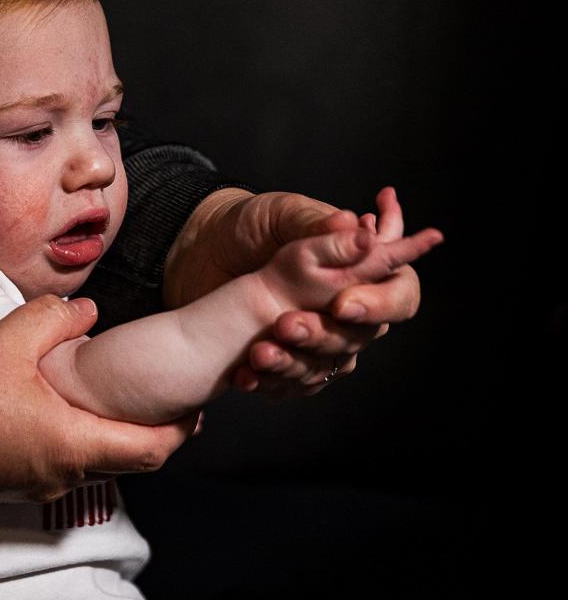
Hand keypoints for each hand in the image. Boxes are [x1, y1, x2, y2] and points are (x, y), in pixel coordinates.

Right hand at [0, 295, 195, 504]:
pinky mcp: (12, 481)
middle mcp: (63, 474)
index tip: (197, 401)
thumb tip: (86, 310)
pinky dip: (78, 433)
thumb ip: (55, 318)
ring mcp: (36, 484)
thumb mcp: (7, 341)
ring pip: (93, 458)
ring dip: (110, 427)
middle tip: (162, 392)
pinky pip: (62, 459)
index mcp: (73, 445)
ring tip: (114, 387)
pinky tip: (64, 399)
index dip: (182, 427)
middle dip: (151, 426)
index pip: (153, 449)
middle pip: (127, 457)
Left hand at [164, 186, 432, 394]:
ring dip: (292, 362)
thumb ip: (317, 225)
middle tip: (284, 324)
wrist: (198, 250)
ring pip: (324, 367)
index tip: (341, 304)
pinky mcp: (286, 361)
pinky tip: (243, 374)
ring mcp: (317, 339)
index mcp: (360, 269)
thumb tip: (360, 229)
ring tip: (259, 351)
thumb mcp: (279, 214)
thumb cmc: (248, 224)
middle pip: (358, 338)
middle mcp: (346, 309)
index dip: (379, 304)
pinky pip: (288, 385)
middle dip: (322, 334)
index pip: (400, 296)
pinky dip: (267, 381)